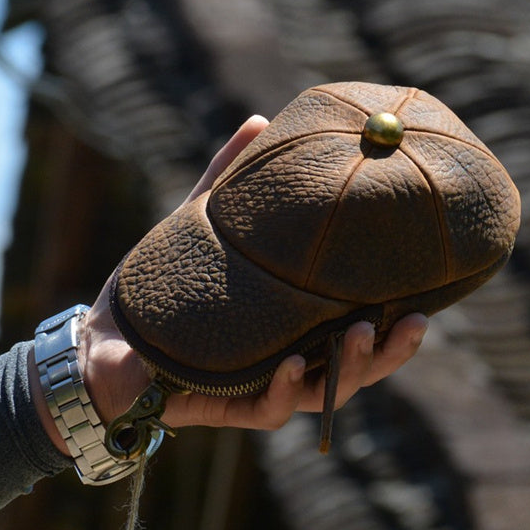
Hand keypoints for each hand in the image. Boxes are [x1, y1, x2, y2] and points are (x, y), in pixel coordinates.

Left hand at [32, 115, 427, 454]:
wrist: (105, 336)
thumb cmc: (163, 283)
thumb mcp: (201, 224)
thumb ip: (228, 177)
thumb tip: (258, 120)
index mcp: (297, 323)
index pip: (357, 324)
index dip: (395, 317)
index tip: (425, 295)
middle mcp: (292, 358)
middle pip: (356, 365)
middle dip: (390, 351)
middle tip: (414, 320)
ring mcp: (263, 387)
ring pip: (325, 392)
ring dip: (351, 368)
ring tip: (363, 332)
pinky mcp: (228, 409)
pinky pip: (267, 408)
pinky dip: (284, 389)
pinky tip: (293, 363)